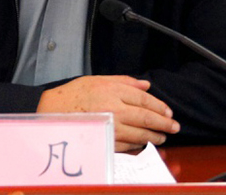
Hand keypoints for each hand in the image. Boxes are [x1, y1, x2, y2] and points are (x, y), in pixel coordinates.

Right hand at [37, 75, 179, 152]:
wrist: (50, 111)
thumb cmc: (74, 93)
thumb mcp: (98, 79)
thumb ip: (124, 81)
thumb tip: (146, 85)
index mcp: (113, 91)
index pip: (144, 99)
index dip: (159, 107)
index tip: (169, 112)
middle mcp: (113, 109)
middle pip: (146, 118)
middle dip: (163, 124)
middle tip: (174, 128)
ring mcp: (109, 127)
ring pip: (139, 134)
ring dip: (154, 137)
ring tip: (162, 137)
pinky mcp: (103, 141)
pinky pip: (126, 146)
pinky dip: (137, 146)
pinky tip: (143, 144)